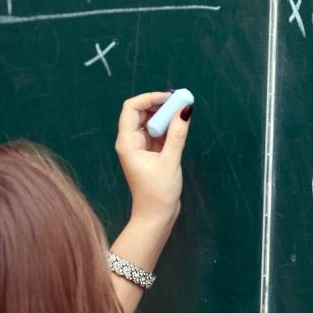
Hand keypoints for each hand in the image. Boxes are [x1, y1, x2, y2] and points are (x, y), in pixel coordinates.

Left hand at [114, 91, 192, 225]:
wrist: (156, 216)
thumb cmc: (157, 193)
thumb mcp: (170, 161)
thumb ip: (177, 134)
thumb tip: (185, 110)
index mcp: (127, 142)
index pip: (132, 108)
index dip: (149, 98)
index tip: (169, 97)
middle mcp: (131, 141)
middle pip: (142, 112)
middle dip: (160, 104)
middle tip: (181, 100)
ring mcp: (141, 147)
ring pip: (152, 121)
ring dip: (166, 115)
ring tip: (183, 110)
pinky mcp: (151, 153)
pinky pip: (159, 132)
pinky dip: (169, 126)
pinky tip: (181, 124)